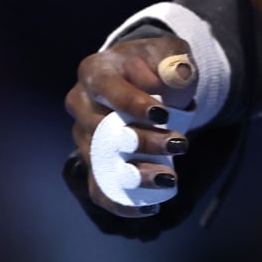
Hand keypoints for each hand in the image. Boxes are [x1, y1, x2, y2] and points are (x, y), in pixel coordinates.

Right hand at [64, 35, 195, 216]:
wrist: (144, 79)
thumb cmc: (156, 64)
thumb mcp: (170, 54)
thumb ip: (176, 62)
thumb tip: (179, 75)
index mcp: (95, 71)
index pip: (106, 88)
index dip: (132, 103)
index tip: (163, 115)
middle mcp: (80, 103)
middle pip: (104, 128)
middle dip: (144, 140)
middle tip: (181, 143)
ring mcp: (83, 135)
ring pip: (102, 161)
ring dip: (136, 174)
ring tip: (169, 178)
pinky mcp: (92, 161)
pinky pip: (98, 187)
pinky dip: (119, 202)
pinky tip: (148, 208)